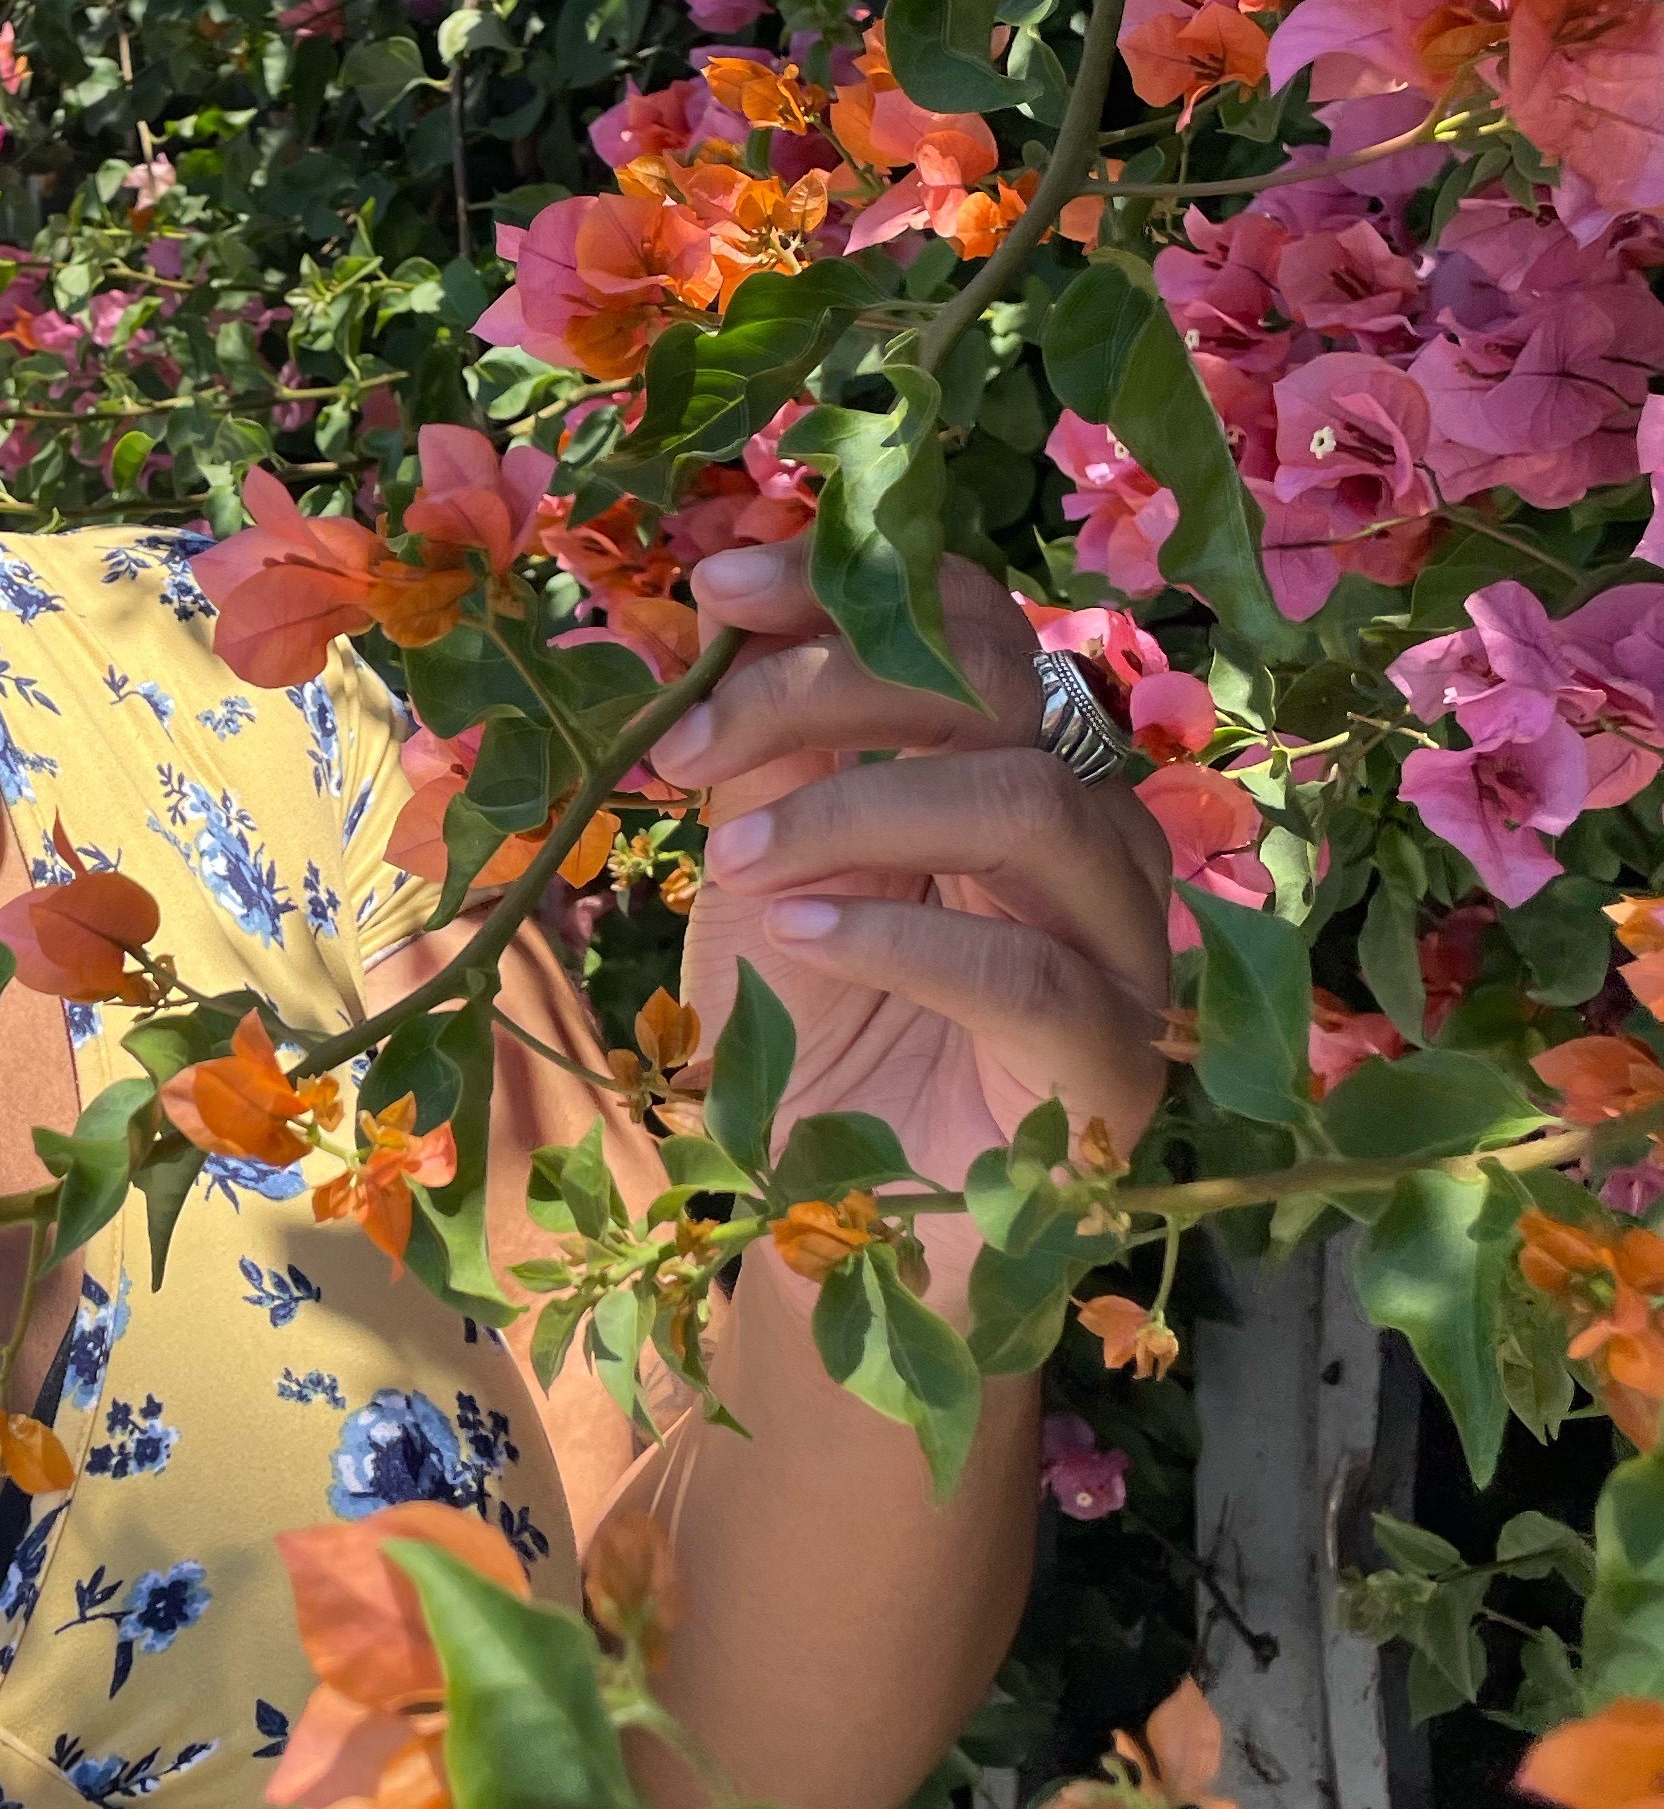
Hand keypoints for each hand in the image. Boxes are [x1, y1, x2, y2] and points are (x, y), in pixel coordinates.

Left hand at [651, 535, 1171, 1192]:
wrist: (847, 1224)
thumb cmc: (818, 1030)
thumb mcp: (770, 864)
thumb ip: (771, 749)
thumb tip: (726, 618)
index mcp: (1015, 761)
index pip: (966, 620)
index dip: (847, 585)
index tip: (716, 589)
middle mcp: (1091, 832)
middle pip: (995, 689)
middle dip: (827, 687)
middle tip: (687, 749)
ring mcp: (1121, 947)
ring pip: (1029, 807)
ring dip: (859, 808)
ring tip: (734, 855)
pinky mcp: (1113, 1069)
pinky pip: (1031, 974)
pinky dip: (901, 937)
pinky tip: (801, 933)